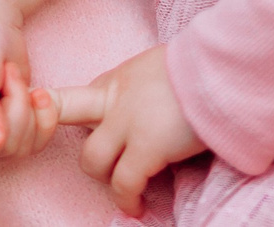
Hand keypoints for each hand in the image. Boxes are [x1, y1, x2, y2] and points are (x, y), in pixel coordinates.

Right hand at [0, 0, 60, 167]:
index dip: (0, 125)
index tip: (1, 81)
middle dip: (16, 113)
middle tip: (9, 74)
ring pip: (19, 150)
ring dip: (29, 111)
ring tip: (15, 77)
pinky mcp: (5, 130)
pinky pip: (34, 144)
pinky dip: (43, 119)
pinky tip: (38, 92)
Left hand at [54, 46, 204, 215]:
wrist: (223, 68)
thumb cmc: (202, 67)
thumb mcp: (158, 68)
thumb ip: (139, 89)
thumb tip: (143, 103)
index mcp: (117, 79)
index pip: (72, 96)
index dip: (54, 109)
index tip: (50, 122)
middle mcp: (114, 97)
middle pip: (65, 112)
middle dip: (69, 134)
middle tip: (98, 163)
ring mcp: (127, 122)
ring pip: (91, 160)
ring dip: (105, 178)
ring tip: (125, 189)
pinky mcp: (147, 146)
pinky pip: (124, 183)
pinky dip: (127, 200)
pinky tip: (138, 206)